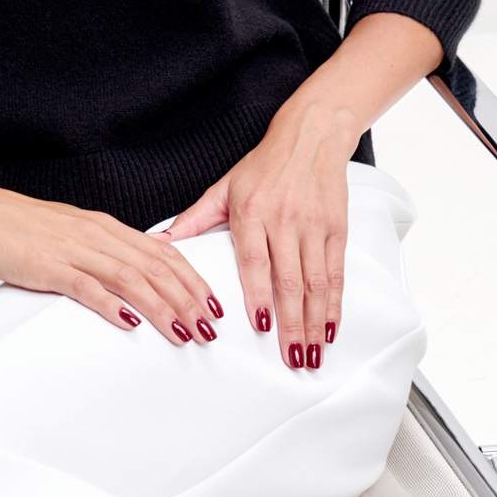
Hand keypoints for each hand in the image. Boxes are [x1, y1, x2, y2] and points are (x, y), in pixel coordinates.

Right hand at [0, 170, 225, 345]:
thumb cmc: (13, 226)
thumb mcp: (66, 234)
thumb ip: (97, 252)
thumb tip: (126, 278)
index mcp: (103, 226)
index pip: (163, 251)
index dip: (192, 279)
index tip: (213, 303)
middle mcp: (95, 234)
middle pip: (156, 267)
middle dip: (189, 299)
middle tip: (211, 328)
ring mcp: (73, 249)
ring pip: (132, 277)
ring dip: (162, 307)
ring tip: (184, 332)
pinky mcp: (48, 265)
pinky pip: (87, 286)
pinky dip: (113, 305)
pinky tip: (130, 324)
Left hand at [157, 108, 355, 369]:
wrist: (310, 137)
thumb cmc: (263, 165)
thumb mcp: (224, 188)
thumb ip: (194, 219)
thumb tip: (160, 242)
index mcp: (252, 212)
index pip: (256, 260)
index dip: (260, 294)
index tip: (261, 326)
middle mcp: (285, 221)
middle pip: (290, 280)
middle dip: (292, 324)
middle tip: (292, 359)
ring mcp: (313, 226)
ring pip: (316, 282)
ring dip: (314, 322)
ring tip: (312, 354)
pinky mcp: (336, 228)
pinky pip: (335, 272)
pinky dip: (334, 303)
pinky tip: (330, 327)